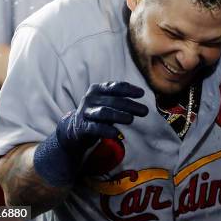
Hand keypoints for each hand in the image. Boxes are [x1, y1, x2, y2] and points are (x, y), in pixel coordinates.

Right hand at [34, 82, 148, 186]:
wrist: (75, 129)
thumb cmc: (97, 113)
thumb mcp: (107, 102)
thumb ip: (120, 99)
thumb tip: (142, 99)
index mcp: (97, 89)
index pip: (115, 87)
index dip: (129, 89)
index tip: (142, 94)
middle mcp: (90, 98)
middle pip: (114, 101)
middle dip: (130, 105)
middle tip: (144, 111)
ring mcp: (85, 112)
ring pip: (104, 112)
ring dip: (119, 115)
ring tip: (131, 119)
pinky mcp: (82, 127)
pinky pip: (95, 128)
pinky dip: (107, 130)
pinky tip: (117, 134)